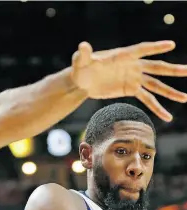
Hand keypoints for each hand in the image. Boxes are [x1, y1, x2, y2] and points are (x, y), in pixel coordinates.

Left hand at [71, 41, 186, 121]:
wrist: (82, 81)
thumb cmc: (81, 68)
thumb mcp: (80, 61)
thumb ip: (83, 55)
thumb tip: (82, 47)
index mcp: (123, 55)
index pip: (141, 50)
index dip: (154, 47)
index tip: (171, 45)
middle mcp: (133, 65)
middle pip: (155, 67)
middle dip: (171, 70)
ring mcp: (134, 78)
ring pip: (155, 85)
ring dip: (170, 92)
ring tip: (185, 98)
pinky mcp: (131, 89)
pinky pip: (147, 99)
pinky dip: (157, 108)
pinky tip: (167, 116)